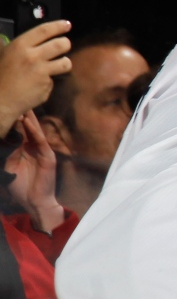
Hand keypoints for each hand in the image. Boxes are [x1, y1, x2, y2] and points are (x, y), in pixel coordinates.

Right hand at [0, 20, 71, 134]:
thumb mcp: (3, 55)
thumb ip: (16, 46)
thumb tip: (22, 38)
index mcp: (20, 46)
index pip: (44, 30)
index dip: (58, 26)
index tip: (67, 25)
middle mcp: (33, 57)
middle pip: (61, 44)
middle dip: (66, 44)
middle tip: (64, 46)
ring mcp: (42, 72)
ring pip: (65, 62)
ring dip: (64, 63)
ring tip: (56, 65)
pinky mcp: (47, 86)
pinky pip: (54, 80)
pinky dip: (49, 81)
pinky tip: (38, 84)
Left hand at [4, 111, 62, 232]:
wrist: (33, 202)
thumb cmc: (21, 187)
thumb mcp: (8, 167)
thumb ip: (6, 153)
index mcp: (25, 148)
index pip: (20, 129)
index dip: (15, 117)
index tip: (7, 104)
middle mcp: (34, 147)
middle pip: (29, 126)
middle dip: (23, 113)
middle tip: (16, 96)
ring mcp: (42, 151)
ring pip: (34, 130)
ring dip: (28, 117)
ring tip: (21, 104)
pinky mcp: (48, 157)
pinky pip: (40, 141)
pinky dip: (33, 130)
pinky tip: (27, 120)